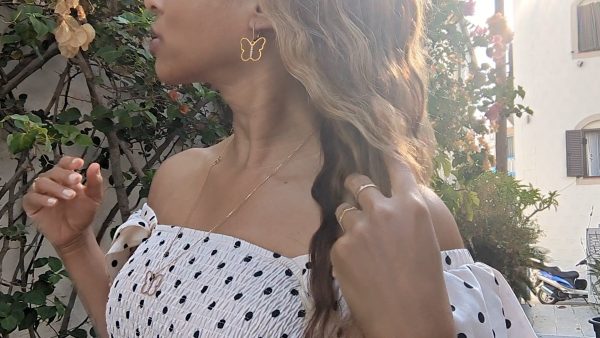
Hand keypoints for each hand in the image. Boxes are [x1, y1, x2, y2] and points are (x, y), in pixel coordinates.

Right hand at [22, 156, 103, 251]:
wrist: (75, 234)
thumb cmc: (82, 214)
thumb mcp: (94, 198)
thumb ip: (95, 182)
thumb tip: (95, 166)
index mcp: (66, 177)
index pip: (64, 164)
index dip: (70, 162)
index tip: (79, 163)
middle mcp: (52, 182)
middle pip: (53, 172)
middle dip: (65, 175)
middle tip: (76, 180)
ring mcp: (40, 193)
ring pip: (41, 183)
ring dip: (56, 187)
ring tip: (70, 195)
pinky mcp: (32, 205)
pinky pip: (31, 198)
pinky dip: (41, 199)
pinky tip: (53, 202)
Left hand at [331, 155, 453, 337]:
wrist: (409, 320)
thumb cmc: (426, 286)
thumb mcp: (425, 240)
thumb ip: (406, 216)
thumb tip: (388, 204)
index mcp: (413, 206)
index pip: (396, 168)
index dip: (386, 158)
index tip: (379, 152)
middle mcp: (384, 210)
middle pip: (360, 182)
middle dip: (356, 184)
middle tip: (353, 187)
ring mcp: (359, 228)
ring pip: (344, 210)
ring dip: (350, 220)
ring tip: (362, 243)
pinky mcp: (341, 248)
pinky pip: (339, 241)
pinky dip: (345, 251)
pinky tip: (359, 270)